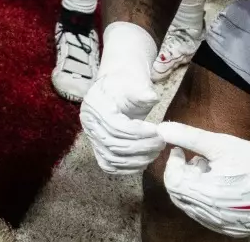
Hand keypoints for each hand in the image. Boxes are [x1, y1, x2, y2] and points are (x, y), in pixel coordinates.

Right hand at [81, 23, 164, 176]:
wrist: (118, 87)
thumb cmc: (127, 84)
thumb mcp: (134, 83)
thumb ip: (141, 91)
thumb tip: (150, 97)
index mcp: (94, 105)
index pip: (115, 127)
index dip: (138, 133)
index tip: (157, 131)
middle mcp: (88, 123)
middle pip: (113, 145)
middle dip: (141, 147)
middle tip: (161, 143)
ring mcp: (91, 137)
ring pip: (112, 158)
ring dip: (137, 159)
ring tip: (155, 151)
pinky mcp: (98, 148)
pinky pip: (110, 165)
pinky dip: (127, 168)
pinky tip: (143, 161)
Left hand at [159, 126, 249, 236]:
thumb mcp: (220, 144)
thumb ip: (188, 136)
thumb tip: (161, 129)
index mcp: (205, 194)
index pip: (172, 182)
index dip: (172, 163)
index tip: (180, 150)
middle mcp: (210, 214)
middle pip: (179, 195)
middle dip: (182, 174)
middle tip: (198, 160)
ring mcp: (219, 224)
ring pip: (191, 206)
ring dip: (193, 187)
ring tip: (211, 171)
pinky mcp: (228, 228)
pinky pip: (205, 215)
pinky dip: (204, 200)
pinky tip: (219, 186)